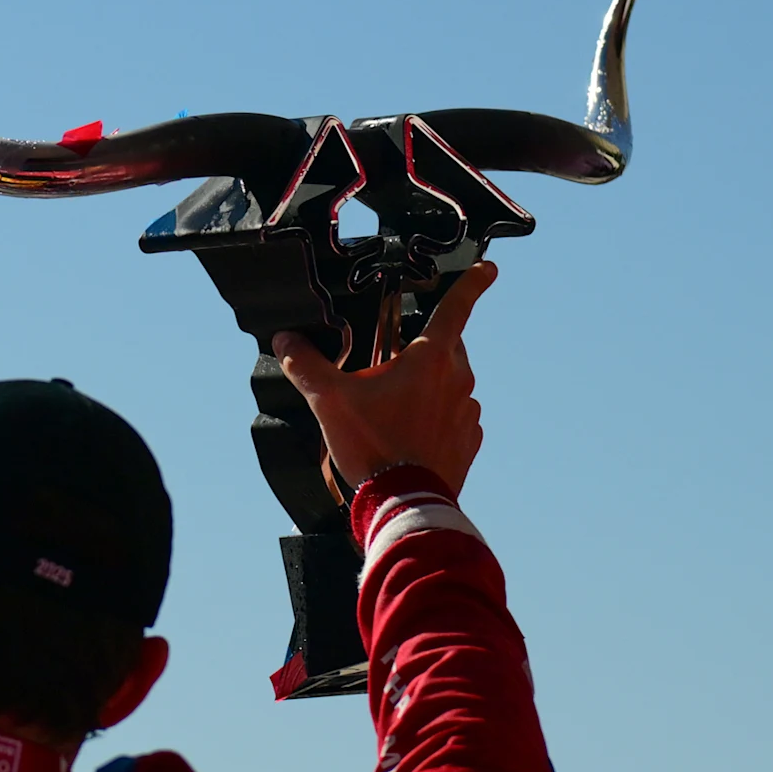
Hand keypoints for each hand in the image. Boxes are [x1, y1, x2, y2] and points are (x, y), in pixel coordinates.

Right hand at [270, 261, 494, 499]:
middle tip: (396, 360)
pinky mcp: (469, 441)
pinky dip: (436, 419)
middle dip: (427, 347)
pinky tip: (410, 435)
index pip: (457, 307)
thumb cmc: (373, 445)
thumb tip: (285, 340)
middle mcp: (458, 379)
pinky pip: (455, 418)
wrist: (406, 503)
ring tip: (393, 409)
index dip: (472, 282)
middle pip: (448, 346)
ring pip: (450, 384)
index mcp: (432, 358)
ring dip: (428, 387)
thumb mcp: (330, 401)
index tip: (487, 269)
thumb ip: (306, 365)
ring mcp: (468, 411)